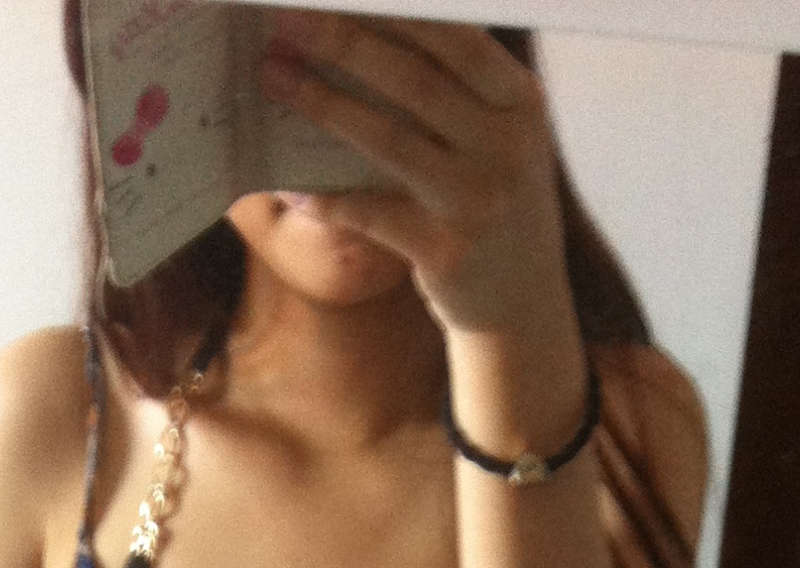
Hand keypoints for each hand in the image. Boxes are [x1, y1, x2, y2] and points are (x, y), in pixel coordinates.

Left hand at [258, 12, 574, 346]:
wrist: (525, 306)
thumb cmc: (493, 205)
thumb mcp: (497, 139)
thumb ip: (453, 90)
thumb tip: (360, 38)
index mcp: (522, 103)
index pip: (457, 37)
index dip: (395, 10)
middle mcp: (508, 147)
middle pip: (414, 79)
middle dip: (343, 42)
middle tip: (285, 20)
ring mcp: (479, 202)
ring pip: (387, 139)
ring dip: (321, 103)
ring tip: (274, 76)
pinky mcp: (447, 253)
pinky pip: (370, 213)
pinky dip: (326, 195)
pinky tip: (287, 178)